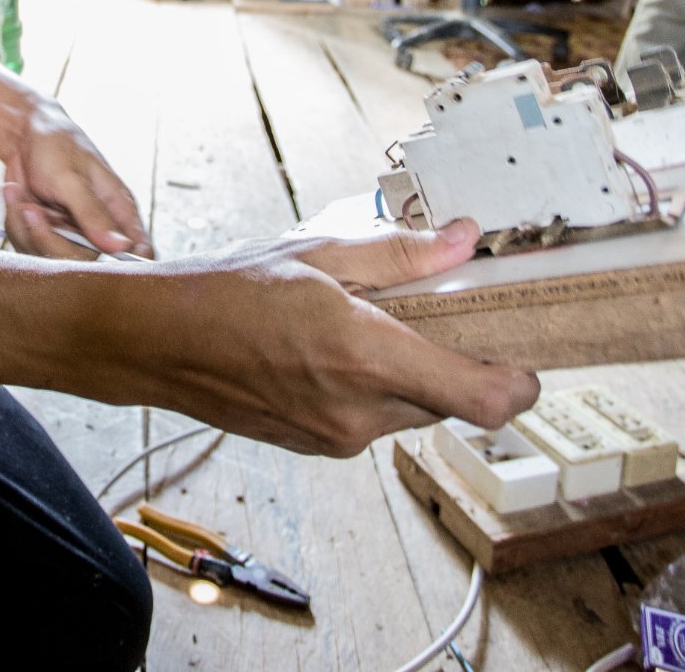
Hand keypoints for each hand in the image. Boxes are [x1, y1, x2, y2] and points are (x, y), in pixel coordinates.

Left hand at [1, 100, 150, 258]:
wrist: (23, 135)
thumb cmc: (56, 145)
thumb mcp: (72, 177)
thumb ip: (93, 213)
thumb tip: (121, 247)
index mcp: (119, 210)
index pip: (139, 249)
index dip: (127, 263)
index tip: (97, 256)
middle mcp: (97, 228)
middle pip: (83, 264)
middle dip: (49, 240)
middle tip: (31, 210)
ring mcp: (69, 234)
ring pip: (49, 258)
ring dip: (26, 227)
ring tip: (20, 195)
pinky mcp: (44, 235)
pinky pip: (27, 246)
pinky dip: (15, 222)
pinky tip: (16, 197)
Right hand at [124, 221, 540, 454]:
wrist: (159, 342)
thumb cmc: (228, 290)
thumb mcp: (318, 252)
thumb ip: (399, 254)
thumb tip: (462, 239)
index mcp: (365, 356)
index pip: (481, 400)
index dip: (519, 385)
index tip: (525, 360)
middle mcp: (358, 410)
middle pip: (450, 400)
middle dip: (455, 362)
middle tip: (441, 314)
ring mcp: (336, 436)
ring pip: (411, 409)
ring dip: (410, 374)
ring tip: (369, 325)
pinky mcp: (318, 446)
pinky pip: (372, 419)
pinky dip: (373, 388)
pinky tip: (335, 350)